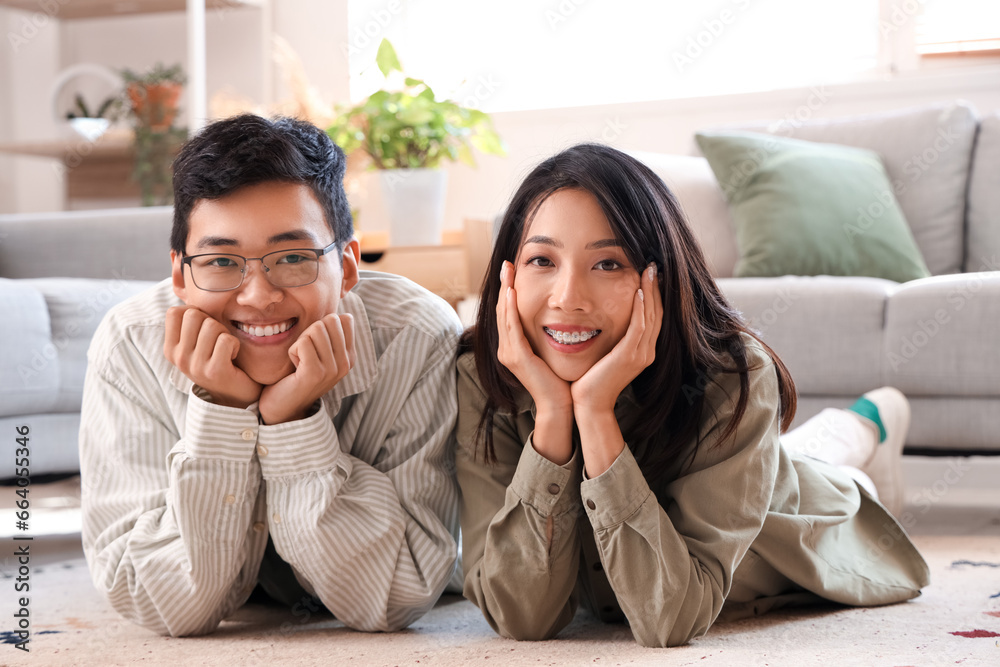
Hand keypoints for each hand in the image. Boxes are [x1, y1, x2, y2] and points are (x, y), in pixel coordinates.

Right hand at [164, 305, 261, 407]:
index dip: (194, 312)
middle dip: (212, 321)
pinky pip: (226, 340)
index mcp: (171, 349)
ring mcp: (195, 366)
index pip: (174, 312)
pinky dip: (235, 345)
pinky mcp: (214, 371)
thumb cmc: (217, 360)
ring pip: (211, 325)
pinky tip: (232, 357)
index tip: (203, 328)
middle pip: (193, 315)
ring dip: (224, 333)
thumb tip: (184, 287)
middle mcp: (178, 358)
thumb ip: (190, 323)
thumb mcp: (197, 343)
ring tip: (225, 349)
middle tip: (217, 339)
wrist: (234, 395)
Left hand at [258, 313, 354, 424]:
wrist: (284, 407)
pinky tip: (295, 367)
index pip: (345, 319)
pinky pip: (303, 342)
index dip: (324, 325)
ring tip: (301, 360)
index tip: (317, 346)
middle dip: (311, 332)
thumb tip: (337, 312)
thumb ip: (330, 335)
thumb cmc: (298, 374)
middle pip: (330, 320)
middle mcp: (345, 363)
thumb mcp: (321, 353)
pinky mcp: (314, 373)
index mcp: (350, 357)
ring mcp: (332, 369)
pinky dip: (293, 351)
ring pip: (316, 329)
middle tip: (306, 353)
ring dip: (301, 342)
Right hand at [496, 261, 573, 463]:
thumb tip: (558, 314)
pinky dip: (511, 308)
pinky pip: (511, 327)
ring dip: (506, 291)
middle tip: (506, 264)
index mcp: (513, 347)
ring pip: (503, 315)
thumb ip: (547, 334)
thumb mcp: (551, 351)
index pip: (507, 313)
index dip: (508, 291)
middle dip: (504, 285)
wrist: (560, 405)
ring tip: (508, 271)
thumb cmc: (561, 380)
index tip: (512, 271)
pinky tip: (513, 292)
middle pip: (501, 310)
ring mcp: (508, 353)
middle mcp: (506, 349)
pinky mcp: (516, 357)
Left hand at [571, 263, 661, 412]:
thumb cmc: (592, 379)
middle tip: (654, 266)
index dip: (654, 295)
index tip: (649, 275)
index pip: (653, 316)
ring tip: (649, 271)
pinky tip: (638, 292)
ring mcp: (640, 354)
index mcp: (642, 351)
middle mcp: (646, 352)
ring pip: (651, 316)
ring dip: (650, 292)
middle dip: (656, 288)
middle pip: (657, 313)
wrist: (589, 404)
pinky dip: (641, 308)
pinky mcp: (629, 356)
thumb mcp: (607, 354)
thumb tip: (604, 318)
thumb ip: (612, 338)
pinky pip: (639, 327)